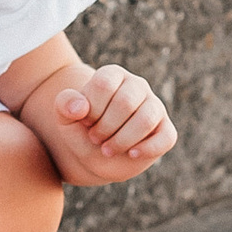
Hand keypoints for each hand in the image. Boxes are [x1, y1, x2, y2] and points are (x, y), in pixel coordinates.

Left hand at [23, 63, 177, 185]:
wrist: (98, 155)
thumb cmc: (83, 130)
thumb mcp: (66, 119)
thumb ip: (64, 105)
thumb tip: (80, 107)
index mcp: (112, 75)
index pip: (103, 84)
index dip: (91, 110)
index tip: (85, 122)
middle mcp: (137, 85)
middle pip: (125, 102)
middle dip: (105, 127)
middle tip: (95, 138)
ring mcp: (154, 106)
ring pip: (146, 119)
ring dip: (122, 140)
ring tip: (108, 149)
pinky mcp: (166, 129)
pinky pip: (166, 137)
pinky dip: (147, 149)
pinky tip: (131, 154)